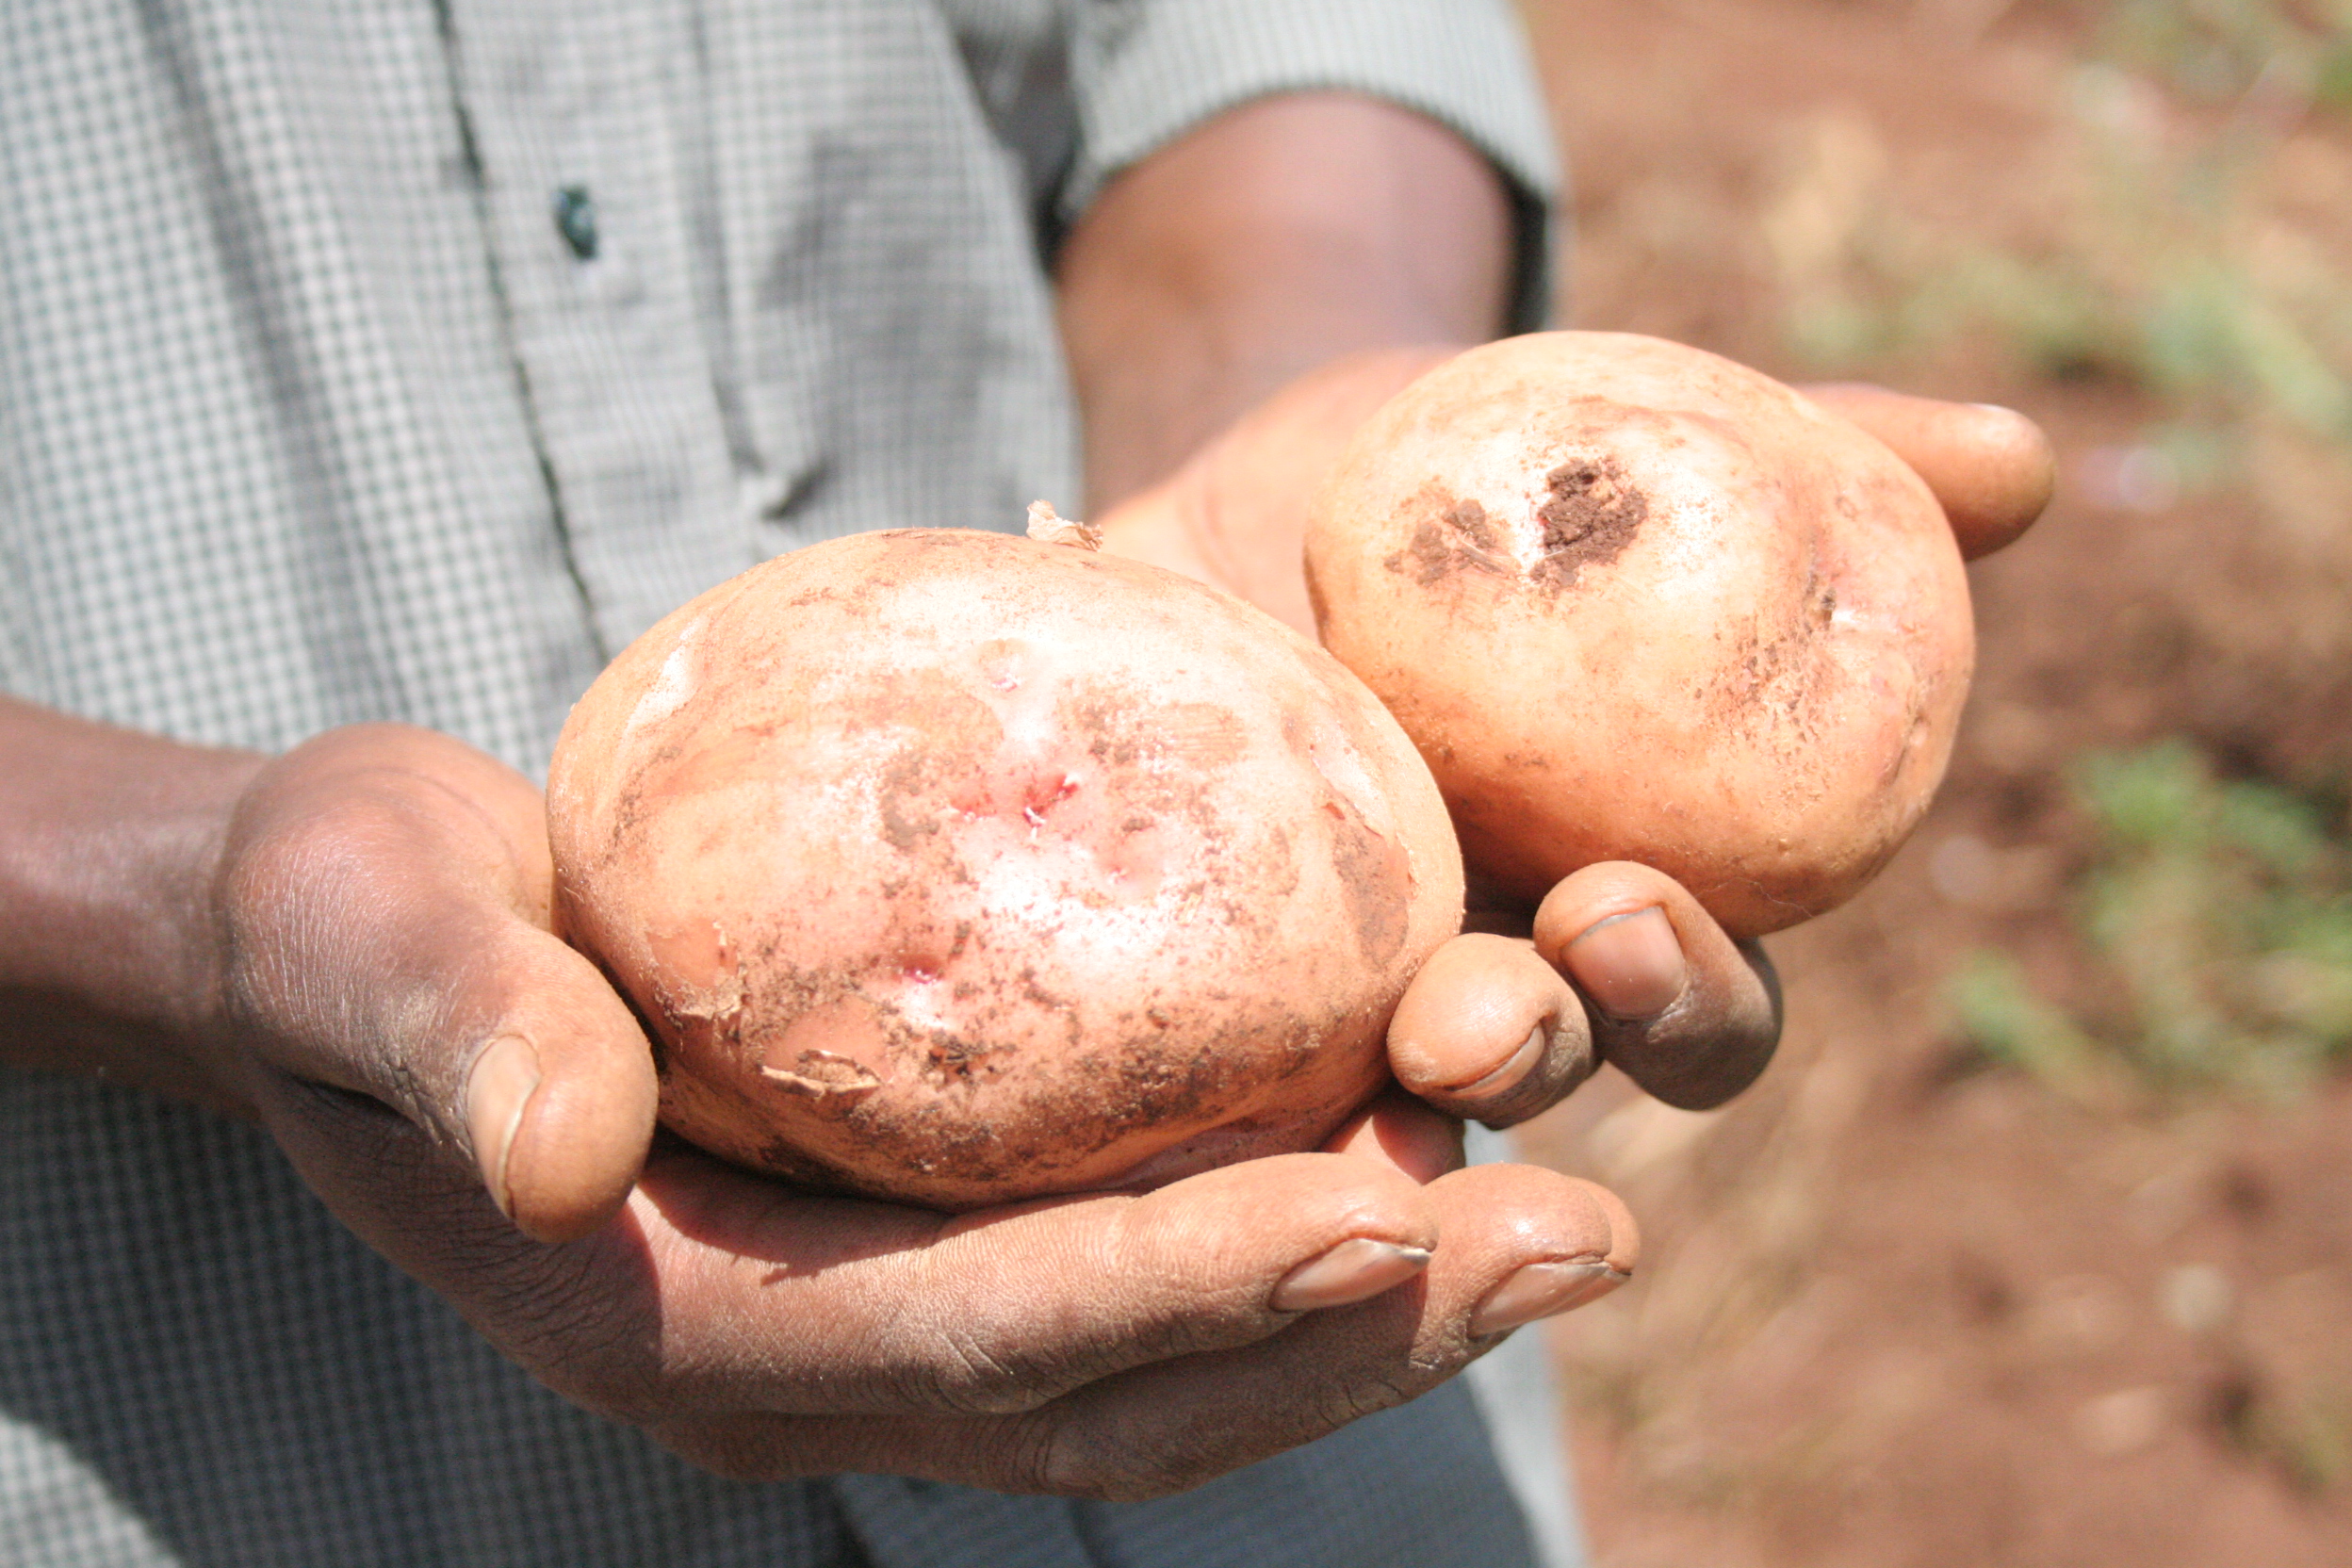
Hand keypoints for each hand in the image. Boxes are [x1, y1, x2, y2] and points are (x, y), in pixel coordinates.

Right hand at [189, 723, 1632, 1497]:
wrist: (355, 938)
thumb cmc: (357, 915)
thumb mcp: (360, 928)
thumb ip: (449, 1022)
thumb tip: (567, 1144)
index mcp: (692, 1324)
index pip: (983, 1335)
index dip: (1190, 1289)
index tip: (1393, 1209)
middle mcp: (811, 1366)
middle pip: (1126, 1395)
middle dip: (1358, 1334)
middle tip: (1578, 1237)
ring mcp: (879, 1326)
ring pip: (1167, 1370)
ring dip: (1375, 1310)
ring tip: (1568, 1222)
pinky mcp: (924, 1248)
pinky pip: (1142, 1281)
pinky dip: (1295, 1239)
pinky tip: (1429, 1146)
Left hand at [1098, 350, 2054, 1122]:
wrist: (1288, 469)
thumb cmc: (1513, 475)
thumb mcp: (1649, 443)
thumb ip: (1825, 460)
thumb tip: (2013, 458)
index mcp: (1629, 899)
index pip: (1697, 1014)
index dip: (1683, 997)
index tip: (1622, 910)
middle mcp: (1492, 969)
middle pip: (1541, 1079)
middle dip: (1529, 1059)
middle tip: (1478, 1008)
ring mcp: (1342, 980)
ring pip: (1375, 1087)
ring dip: (1369, 1090)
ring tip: (1342, 1047)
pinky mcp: (1202, 954)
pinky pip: (1204, 1038)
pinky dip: (1197, 1056)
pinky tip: (1151, 1047)